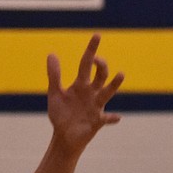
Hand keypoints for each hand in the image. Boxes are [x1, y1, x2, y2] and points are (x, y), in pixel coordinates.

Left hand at [45, 34, 123, 152]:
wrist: (63, 137)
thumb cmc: (61, 114)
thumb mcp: (55, 94)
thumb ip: (54, 75)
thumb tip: (52, 53)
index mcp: (81, 85)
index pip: (87, 63)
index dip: (91, 50)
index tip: (97, 35)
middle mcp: (91, 93)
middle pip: (101, 75)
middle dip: (101, 66)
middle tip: (98, 60)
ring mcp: (96, 106)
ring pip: (107, 93)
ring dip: (114, 84)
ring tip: (120, 74)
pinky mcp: (97, 122)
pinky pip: (106, 119)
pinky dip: (111, 118)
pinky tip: (117, 117)